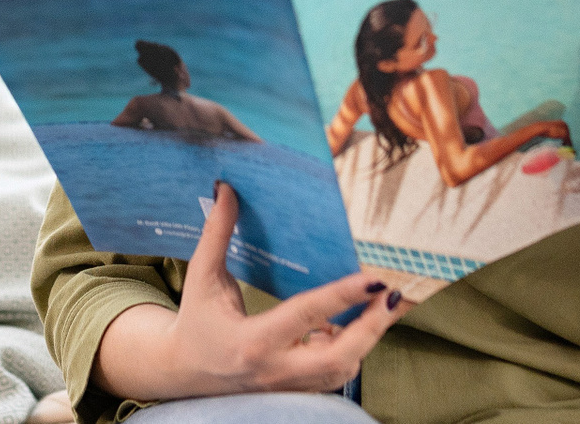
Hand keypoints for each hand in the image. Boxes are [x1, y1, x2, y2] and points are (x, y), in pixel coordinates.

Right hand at [92, 183, 405, 399]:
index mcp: (251, 341)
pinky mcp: (295, 390)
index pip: (306, 315)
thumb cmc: (195, 321)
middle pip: (338, 358)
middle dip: (372, 327)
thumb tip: (226, 188)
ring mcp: (287, 386)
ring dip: (367, 337)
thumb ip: (217, 234)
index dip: (343, 296)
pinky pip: (334, 375)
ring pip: (342, 370)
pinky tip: (353, 323)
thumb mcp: (201, 277)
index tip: (375, 278)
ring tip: (384, 303)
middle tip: (395, 294)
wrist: (185, 371)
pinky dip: (351, 349)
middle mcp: (274, 369)